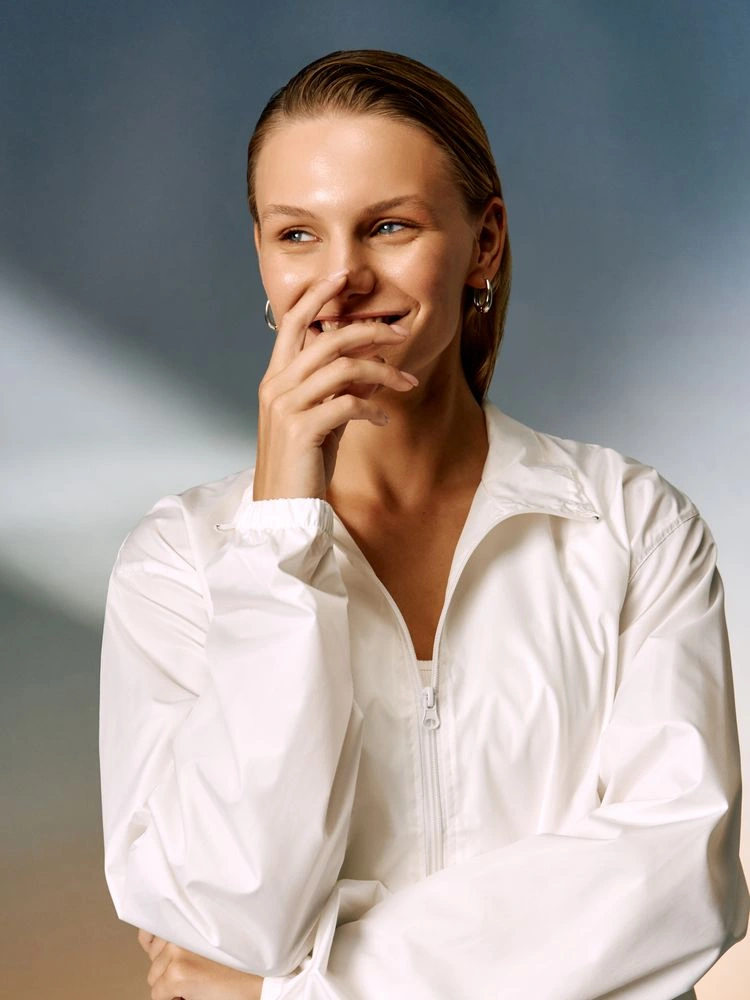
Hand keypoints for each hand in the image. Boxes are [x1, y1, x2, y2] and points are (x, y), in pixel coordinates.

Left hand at [137, 928, 263, 999]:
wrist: (261, 982)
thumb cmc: (241, 962)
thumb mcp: (209, 941)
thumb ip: (184, 938)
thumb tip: (155, 945)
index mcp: (188, 919)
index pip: (150, 930)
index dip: (153, 944)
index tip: (160, 953)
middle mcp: (180, 932)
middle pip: (153, 959)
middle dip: (167, 969)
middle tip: (193, 971)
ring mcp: (177, 953)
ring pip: (154, 977)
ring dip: (169, 984)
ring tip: (196, 981)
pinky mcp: (177, 975)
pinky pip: (158, 995)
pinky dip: (171, 999)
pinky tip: (194, 992)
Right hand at [254, 270, 417, 500]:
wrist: (282, 508)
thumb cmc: (302, 464)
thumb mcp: (320, 420)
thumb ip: (336, 390)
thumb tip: (370, 366)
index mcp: (276, 378)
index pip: (293, 322)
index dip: (318, 295)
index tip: (345, 276)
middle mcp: (276, 386)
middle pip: (327, 338)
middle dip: (370, 330)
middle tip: (401, 334)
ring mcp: (286, 406)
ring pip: (342, 367)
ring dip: (384, 372)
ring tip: (406, 384)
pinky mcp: (301, 430)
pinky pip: (347, 404)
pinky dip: (373, 408)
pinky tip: (383, 420)